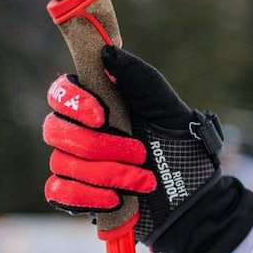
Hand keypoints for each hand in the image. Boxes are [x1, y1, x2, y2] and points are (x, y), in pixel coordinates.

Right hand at [42, 46, 252, 252]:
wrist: (195, 195)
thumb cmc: (182, 146)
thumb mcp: (169, 110)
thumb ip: (141, 79)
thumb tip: (108, 52)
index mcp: (99, 105)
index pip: (61, 94)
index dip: (73, 102)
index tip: (101, 115)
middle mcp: (82, 132)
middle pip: (57, 130)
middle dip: (100, 145)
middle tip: (140, 152)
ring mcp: (78, 164)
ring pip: (63, 163)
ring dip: (108, 173)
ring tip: (146, 181)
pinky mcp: (79, 195)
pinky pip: (60, 193)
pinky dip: (88, 197)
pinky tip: (117, 199)